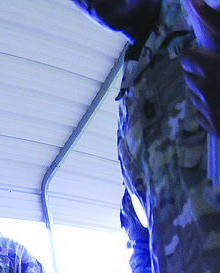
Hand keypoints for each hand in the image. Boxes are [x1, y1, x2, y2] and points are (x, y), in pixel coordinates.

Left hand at [182, 0, 219, 134]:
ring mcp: (208, 111)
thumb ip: (213, 26)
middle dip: (200, 71)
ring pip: (195, 94)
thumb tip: (191, 0)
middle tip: (219, 70)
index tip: (206, 54)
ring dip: (205, 89)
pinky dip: (211, 109)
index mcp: (213, 68)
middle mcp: (206, 89)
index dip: (196, 55)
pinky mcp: (213, 127)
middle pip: (189, 76)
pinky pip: (203, 114)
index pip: (187, 57)